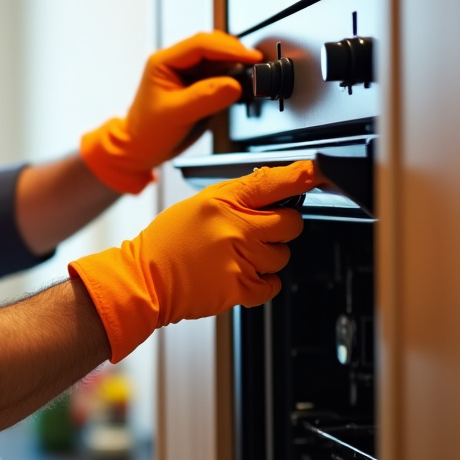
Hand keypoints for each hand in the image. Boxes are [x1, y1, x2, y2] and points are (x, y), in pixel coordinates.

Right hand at [68, 161, 316, 361]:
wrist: (144, 279)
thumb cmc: (169, 242)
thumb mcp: (198, 204)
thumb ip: (236, 196)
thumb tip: (272, 192)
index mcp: (223, 202)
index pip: (271, 183)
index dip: (299, 177)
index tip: (314, 172)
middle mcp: (234, 228)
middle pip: (290, 224)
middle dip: (283, 226)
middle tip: (262, 230)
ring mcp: (239, 259)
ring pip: (282, 255)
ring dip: (269, 256)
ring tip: (241, 256)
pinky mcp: (239, 288)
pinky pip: (272, 284)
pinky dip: (264, 282)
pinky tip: (244, 273)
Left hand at [80, 31, 260, 193]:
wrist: (141, 149)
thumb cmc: (148, 132)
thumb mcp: (176, 115)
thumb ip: (205, 98)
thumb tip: (233, 85)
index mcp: (163, 62)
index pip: (200, 45)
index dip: (229, 48)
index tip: (250, 57)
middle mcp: (175, 62)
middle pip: (211, 46)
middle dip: (234, 53)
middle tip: (255, 65)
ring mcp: (186, 73)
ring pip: (217, 59)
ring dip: (235, 64)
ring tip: (251, 74)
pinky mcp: (196, 85)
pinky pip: (218, 74)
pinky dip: (232, 76)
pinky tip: (241, 83)